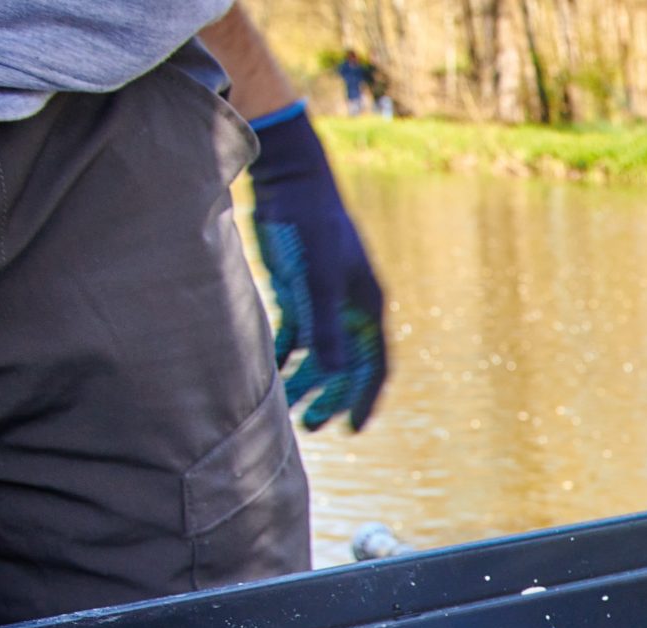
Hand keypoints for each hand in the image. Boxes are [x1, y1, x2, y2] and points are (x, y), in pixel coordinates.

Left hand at [248, 107, 386, 431]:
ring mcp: (324, 299)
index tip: (353, 427)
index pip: (374, 364)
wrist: (290, 182)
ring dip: (307, 380)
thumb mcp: (319, 279)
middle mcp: (350, 307)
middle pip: (346, 364)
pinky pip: (296, 333)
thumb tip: (335, 373)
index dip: (365, 397)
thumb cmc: (310, 227)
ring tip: (288, 406)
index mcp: (367, 307)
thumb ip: (326, 326)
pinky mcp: (298, 289)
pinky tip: (272, 372)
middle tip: (311, 425)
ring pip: (320, 352)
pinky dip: (287, 354)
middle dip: (331, 396)